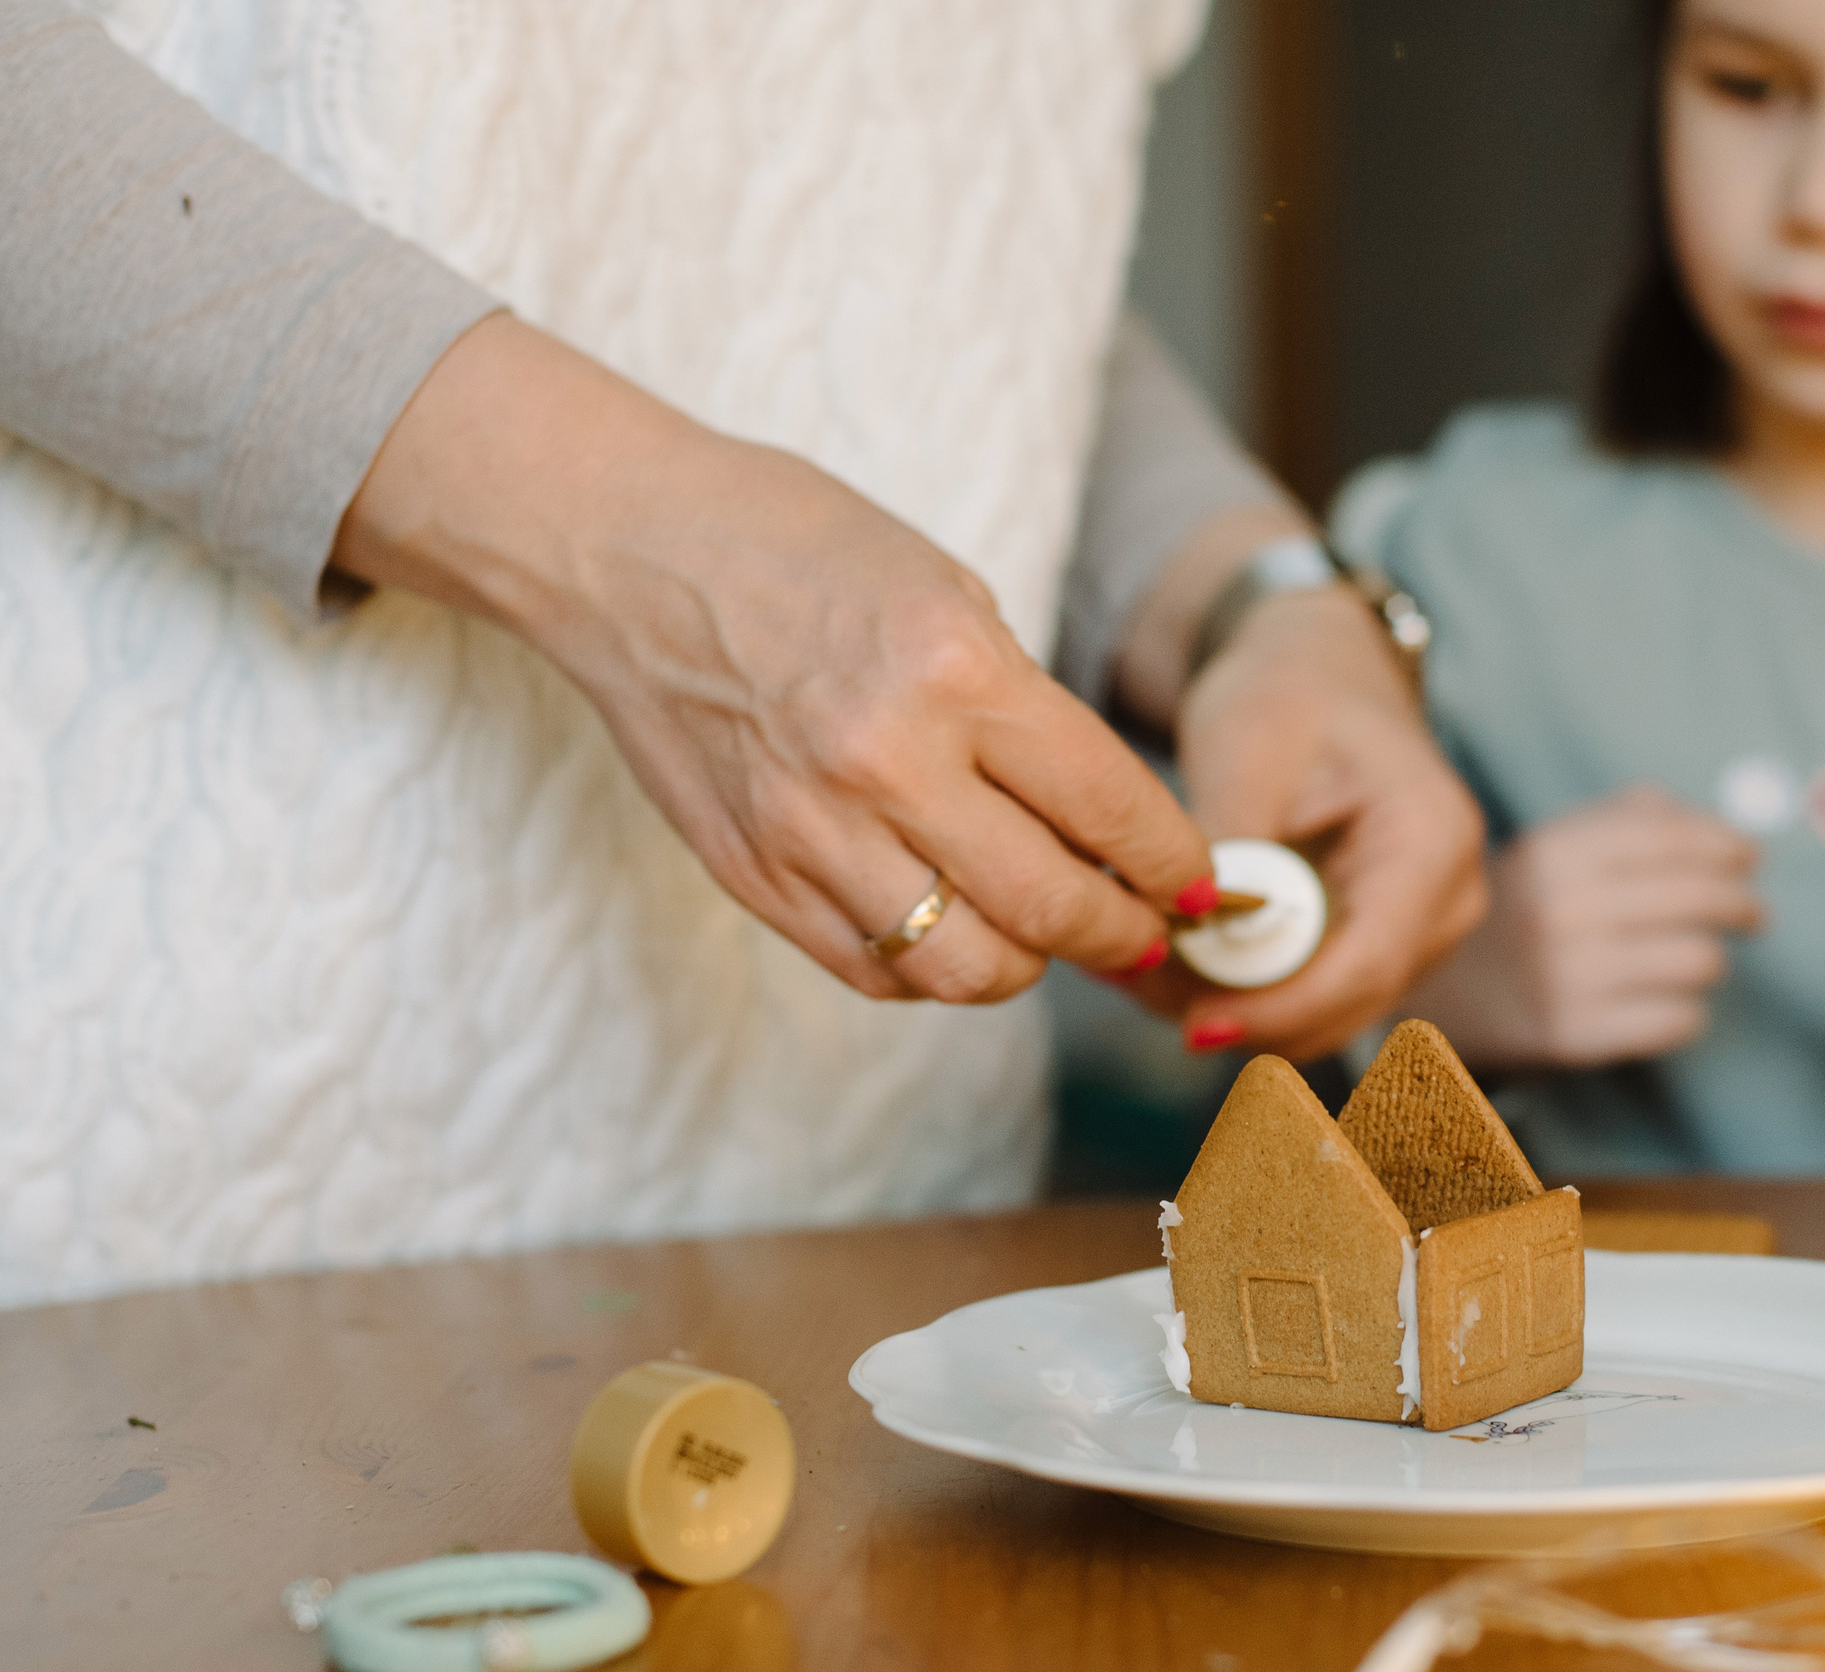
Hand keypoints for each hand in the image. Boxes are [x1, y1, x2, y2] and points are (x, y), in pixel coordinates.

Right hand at [333, 315, 1211, 1002]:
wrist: (625, 550)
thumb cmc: (798, 547)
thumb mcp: (948, 592)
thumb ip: (1023, 713)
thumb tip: (1104, 829)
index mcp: (954, 670)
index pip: (1108, 808)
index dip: (1173, 865)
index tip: (1199, 885)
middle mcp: (885, 759)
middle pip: (1050, 908)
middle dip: (1123, 934)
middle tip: (1144, 929)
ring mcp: (808, 827)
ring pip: (965, 968)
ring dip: (1028, 966)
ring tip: (1042, 934)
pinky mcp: (751, 874)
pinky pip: (874, 971)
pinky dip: (933, 971)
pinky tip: (953, 930)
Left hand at [1129, 587, 1485, 1060]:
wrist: (1320, 674)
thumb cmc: (1288, 693)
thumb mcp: (1245, 750)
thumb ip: (1227, 847)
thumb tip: (1183, 937)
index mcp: (1432, 837)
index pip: (1366, 961)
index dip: (1281, 1008)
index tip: (1194, 1024)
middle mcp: (1448, 897)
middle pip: (1349, 1004)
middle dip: (1244, 1016)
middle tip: (1138, 991)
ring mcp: (1423, 930)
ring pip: (1328, 1016)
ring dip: (1237, 1011)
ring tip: (1141, 976)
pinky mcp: (1383, 946)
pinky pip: (1316, 998)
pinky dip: (1248, 995)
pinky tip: (1175, 968)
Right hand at [1404, 786, 1763, 1069]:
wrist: (1438, 1000)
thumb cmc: (1517, 915)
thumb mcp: (1549, 849)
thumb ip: (1626, 820)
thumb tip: (1717, 827)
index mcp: (1554, 852)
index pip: (1672, 838)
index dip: (1727, 844)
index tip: (1750, 856)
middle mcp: (1560, 911)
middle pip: (1701, 897)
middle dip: (1742, 903)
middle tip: (1752, 912)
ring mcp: (1566, 977)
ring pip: (1700, 960)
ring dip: (1712, 958)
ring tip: (1699, 957)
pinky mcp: (1574, 1037)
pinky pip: (1677, 1020)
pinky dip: (1688, 1010)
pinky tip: (1671, 1001)